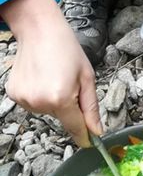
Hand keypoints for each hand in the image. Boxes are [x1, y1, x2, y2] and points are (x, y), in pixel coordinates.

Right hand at [3, 0, 100, 146]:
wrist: (40, 31)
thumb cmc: (68, 50)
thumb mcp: (87, 77)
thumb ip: (91, 107)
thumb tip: (96, 132)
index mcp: (61, 99)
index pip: (75, 126)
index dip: (84, 135)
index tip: (91, 144)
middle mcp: (39, 103)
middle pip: (61, 116)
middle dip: (69, 105)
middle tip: (69, 81)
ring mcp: (23, 100)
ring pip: (46, 110)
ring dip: (53, 99)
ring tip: (54, 75)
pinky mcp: (13, 95)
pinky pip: (33, 103)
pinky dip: (39, 94)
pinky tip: (41, 76)